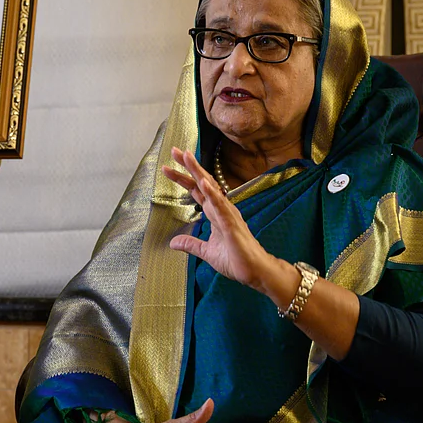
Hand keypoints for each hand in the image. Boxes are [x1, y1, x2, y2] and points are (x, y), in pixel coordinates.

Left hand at [163, 147, 273, 288]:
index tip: (168, 168)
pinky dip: (213, 194)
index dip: (183, 178)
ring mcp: (228, 215)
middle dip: (188, 167)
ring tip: (187, 156)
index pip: (197, 191)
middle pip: (202, 183)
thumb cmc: (236, 260)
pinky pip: (221, 206)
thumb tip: (173, 242)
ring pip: (211, 188)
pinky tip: (204, 182)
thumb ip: (191, 244)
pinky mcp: (232, 225)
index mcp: (215, 213)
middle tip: (174, 150)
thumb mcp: (207, 252)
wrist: (254, 272)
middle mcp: (222, 209)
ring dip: (198, 172)